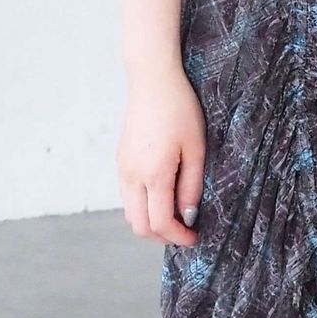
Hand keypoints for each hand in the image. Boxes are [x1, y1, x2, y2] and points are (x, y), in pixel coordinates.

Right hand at [116, 59, 205, 246]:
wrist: (152, 80)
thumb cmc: (180, 109)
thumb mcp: (196, 148)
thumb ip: (191, 186)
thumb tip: (188, 215)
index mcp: (153, 174)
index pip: (160, 223)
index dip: (178, 237)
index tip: (195, 237)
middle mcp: (131, 175)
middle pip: (139, 226)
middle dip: (162, 236)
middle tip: (184, 231)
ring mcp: (122, 168)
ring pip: (130, 212)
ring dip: (150, 221)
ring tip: (175, 214)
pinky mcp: (120, 160)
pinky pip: (127, 196)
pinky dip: (142, 206)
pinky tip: (162, 195)